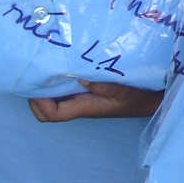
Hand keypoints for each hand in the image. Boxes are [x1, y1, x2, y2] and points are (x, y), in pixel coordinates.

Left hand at [29, 80, 162, 121]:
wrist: (148, 101)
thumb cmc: (136, 97)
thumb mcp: (122, 90)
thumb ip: (102, 85)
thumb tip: (78, 77)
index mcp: (83, 108)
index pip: (52, 114)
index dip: (40, 102)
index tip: (38, 83)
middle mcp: (78, 106)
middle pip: (46, 112)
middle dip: (35, 99)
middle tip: (35, 75)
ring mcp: (80, 101)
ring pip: (53, 103)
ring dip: (45, 90)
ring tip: (43, 69)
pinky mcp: (85, 94)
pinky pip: (63, 93)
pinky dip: (56, 84)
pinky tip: (60, 68)